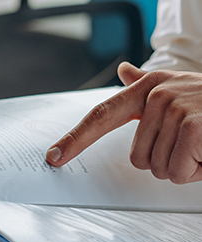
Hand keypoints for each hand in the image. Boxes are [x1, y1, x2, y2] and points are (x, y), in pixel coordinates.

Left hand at [46, 62, 201, 183]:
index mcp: (147, 89)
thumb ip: (146, 83)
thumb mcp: (178, 89)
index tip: (53, 157)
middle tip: (192, 143)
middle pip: (137, 158)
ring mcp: (175, 108)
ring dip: (186, 167)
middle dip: (167, 161)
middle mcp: (156, 95)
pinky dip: (198, 171)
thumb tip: (124, 69)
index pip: (101, 115)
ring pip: (160, 169)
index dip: (75, 138)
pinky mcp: (194, 126)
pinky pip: (179, 171)